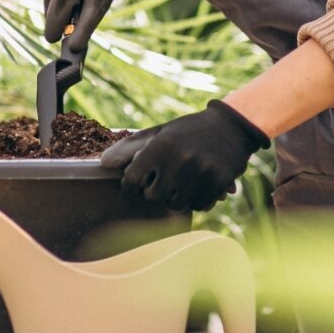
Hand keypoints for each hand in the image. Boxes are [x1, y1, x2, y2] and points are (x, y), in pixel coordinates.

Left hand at [100, 101, 270, 210]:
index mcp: (160, 145)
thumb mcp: (159, 134)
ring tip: (180, 182)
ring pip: (175, 204)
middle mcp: (179, 159)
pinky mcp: (219, 183)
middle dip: (154, 190)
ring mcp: (201, 173)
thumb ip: (130, 148)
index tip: (136, 182)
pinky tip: (197, 185)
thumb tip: (103, 163)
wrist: (230, 126)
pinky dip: (195, 200)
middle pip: (152, 196)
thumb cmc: (187, 131)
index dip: (131, 183)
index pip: (132, 179)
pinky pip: (198, 206)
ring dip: (175, 197)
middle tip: (162, 180)